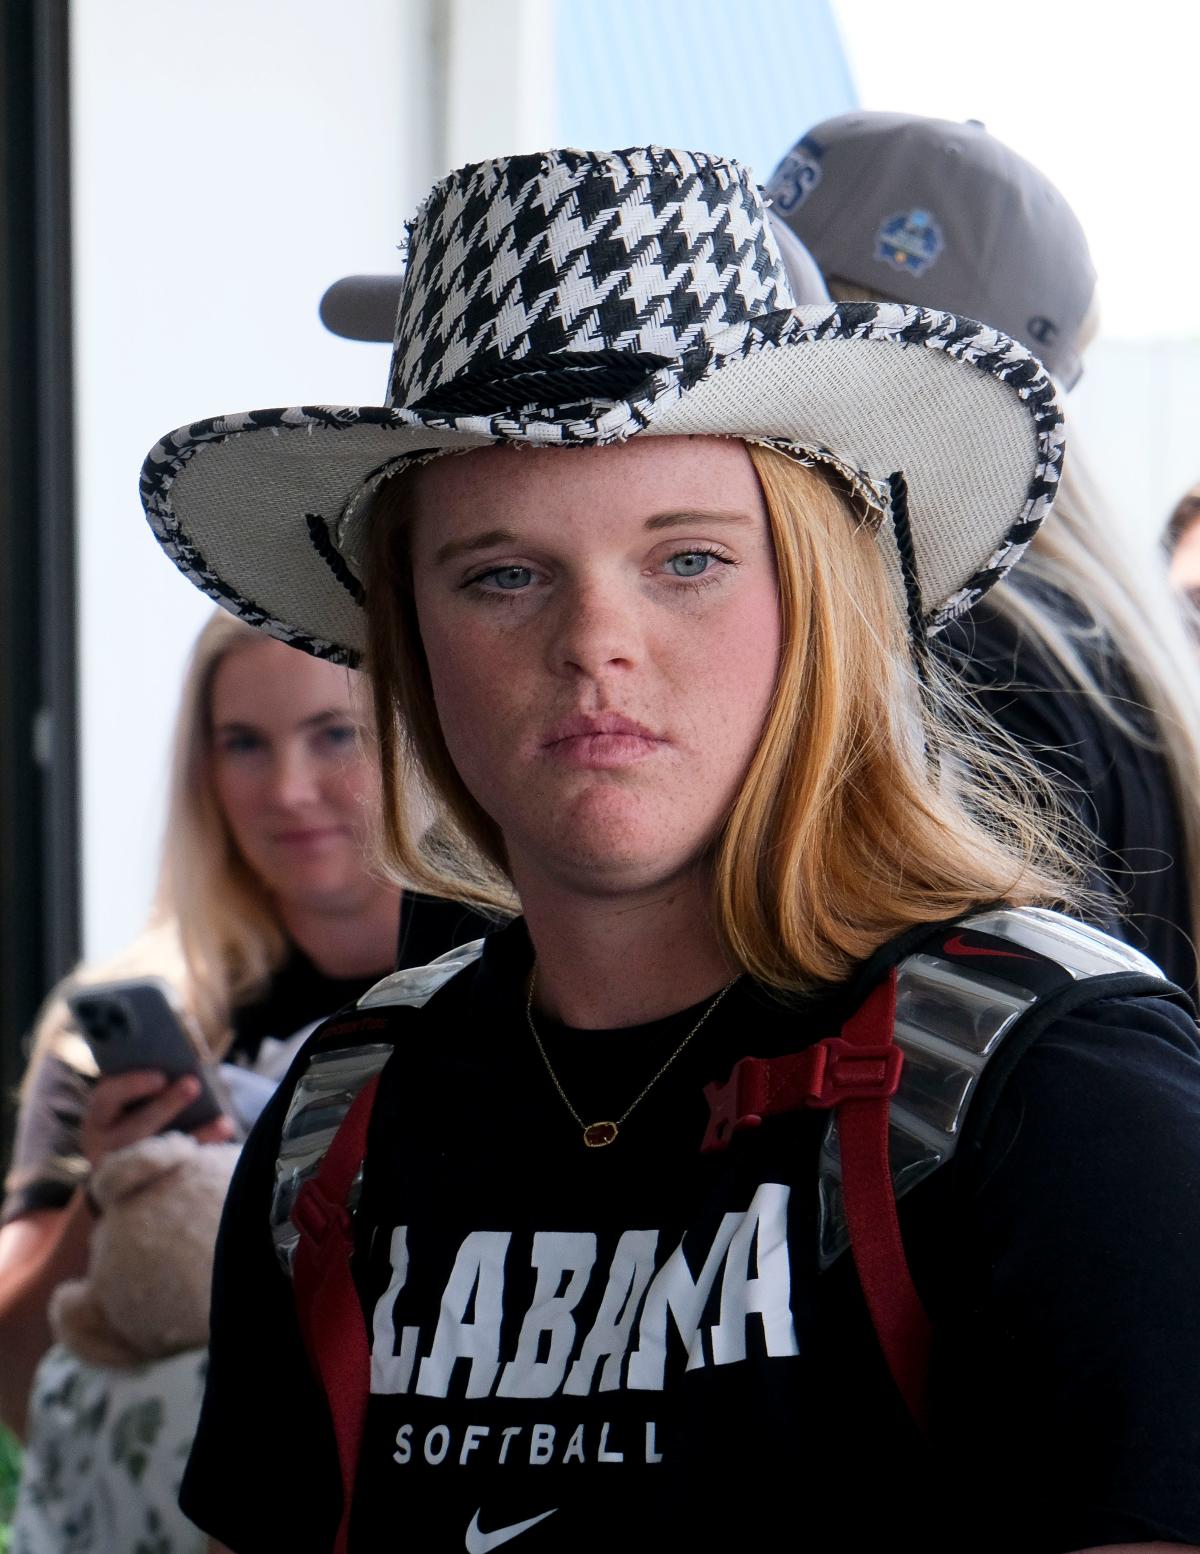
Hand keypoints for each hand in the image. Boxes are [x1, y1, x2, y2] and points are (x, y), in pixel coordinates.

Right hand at [79, 1071, 233, 1169]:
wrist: (123, 1177)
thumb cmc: (133, 1121)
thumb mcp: (127, 1104)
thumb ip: (145, 1088)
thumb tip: (184, 1070)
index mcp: (98, 1120)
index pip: (105, 1100)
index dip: (131, 1086)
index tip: (161, 1077)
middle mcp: (103, 1149)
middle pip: (133, 1131)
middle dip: (166, 1107)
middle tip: (194, 1084)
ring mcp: (125, 1173)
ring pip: (157, 1158)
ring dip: (194, 1137)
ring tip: (224, 1122)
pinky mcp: (148, 1192)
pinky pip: (176, 1178)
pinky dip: (201, 1160)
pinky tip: (222, 1142)